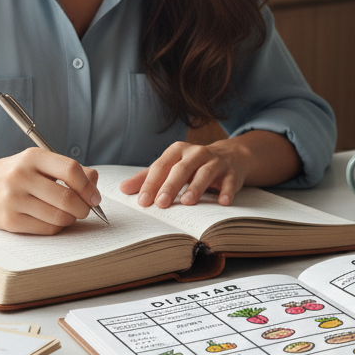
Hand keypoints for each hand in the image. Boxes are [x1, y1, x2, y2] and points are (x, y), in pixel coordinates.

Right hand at [0, 146, 101, 233]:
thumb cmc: (15, 174)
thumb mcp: (39, 163)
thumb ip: (68, 170)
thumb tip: (94, 184)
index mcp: (33, 157)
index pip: (70, 170)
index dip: (88, 186)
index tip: (94, 196)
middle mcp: (21, 176)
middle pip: (67, 197)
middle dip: (83, 207)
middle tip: (85, 209)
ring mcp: (13, 199)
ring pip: (58, 217)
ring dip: (71, 219)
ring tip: (69, 215)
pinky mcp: (9, 220)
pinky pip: (45, 229)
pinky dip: (56, 227)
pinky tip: (53, 221)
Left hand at [118, 138, 260, 207]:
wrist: (230, 156)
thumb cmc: (193, 165)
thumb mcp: (171, 166)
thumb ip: (148, 177)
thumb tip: (123, 189)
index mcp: (178, 151)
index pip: (161, 166)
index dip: (151, 183)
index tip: (142, 201)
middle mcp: (196, 153)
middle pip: (182, 169)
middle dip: (170, 186)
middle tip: (160, 203)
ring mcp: (216, 162)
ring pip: (205, 172)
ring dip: (196, 187)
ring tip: (187, 202)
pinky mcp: (232, 172)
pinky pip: (229, 181)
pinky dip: (226, 191)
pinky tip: (222, 202)